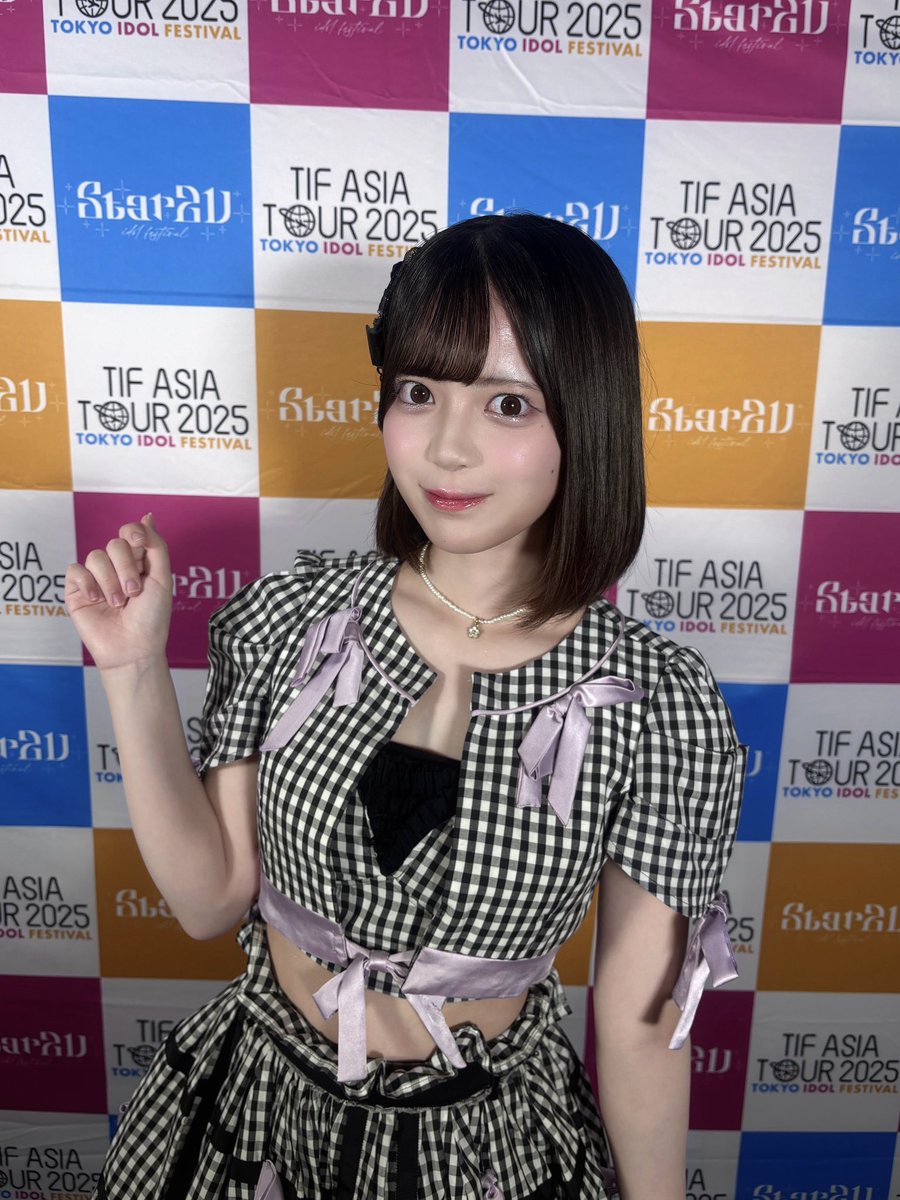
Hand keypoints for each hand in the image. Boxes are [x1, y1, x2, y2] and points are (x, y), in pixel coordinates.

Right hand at [65, 514, 172, 671]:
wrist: (134, 648)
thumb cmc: (152, 618)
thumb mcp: (162, 579)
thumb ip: (155, 546)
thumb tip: (147, 516)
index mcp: (138, 562)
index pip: (130, 533)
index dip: (133, 532)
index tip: (139, 542)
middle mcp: (116, 567)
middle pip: (114, 544)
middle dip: (126, 566)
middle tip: (134, 593)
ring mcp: (96, 578)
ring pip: (95, 556)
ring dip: (110, 581)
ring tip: (118, 604)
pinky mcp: (77, 591)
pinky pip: (75, 570)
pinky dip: (88, 584)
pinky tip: (96, 600)